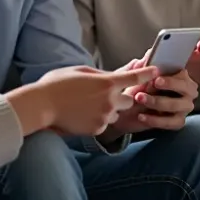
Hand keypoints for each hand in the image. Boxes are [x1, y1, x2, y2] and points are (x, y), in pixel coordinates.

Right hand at [6, 63, 158, 136]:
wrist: (41, 106)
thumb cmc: (58, 84)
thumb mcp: (81, 72)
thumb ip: (102, 74)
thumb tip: (115, 75)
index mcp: (107, 82)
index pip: (135, 78)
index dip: (148, 73)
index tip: (158, 70)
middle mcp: (110, 100)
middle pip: (129, 100)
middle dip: (122, 98)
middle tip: (104, 95)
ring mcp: (104, 116)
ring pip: (115, 113)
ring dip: (108, 110)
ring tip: (85, 105)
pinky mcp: (97, 129)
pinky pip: (104, 124)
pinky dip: (97, 120)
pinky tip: (80, 115)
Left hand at [109, 68, 198, 134]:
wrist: (126, 111)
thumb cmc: (135, 89)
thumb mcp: (134, 75)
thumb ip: (141, 65)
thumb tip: (147, 56)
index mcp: (179, 75)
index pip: (183, 73)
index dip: (170, 76)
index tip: (156, 78)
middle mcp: (186, 90)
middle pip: (186, 88)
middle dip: (169, 86)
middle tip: (151, 85)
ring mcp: (183, 107)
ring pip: (177, 105)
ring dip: (157, 102)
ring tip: (140, 98)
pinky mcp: (177, 121)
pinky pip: (171, 122)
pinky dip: (156, 120)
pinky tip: (142, 116)